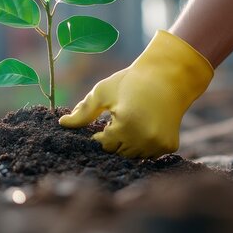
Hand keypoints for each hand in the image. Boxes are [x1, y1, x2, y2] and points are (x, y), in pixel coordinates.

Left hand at [59, 30, 213, 158]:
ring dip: (129, 144)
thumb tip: (62, 124)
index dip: (102, 133)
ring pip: (134, 156)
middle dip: (116, 139)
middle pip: (119, 152)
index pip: (105, 144)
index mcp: (126, 125)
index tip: (107, 121)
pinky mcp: (170, 145)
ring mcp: (159, 144)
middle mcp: (144, 139)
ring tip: (133, 122)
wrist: (168, 76)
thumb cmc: (132, 81)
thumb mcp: (104, 92)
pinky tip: (146, 126)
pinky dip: (145, 145)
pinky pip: (150, 154)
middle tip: (120, 120)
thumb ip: (83, 111)